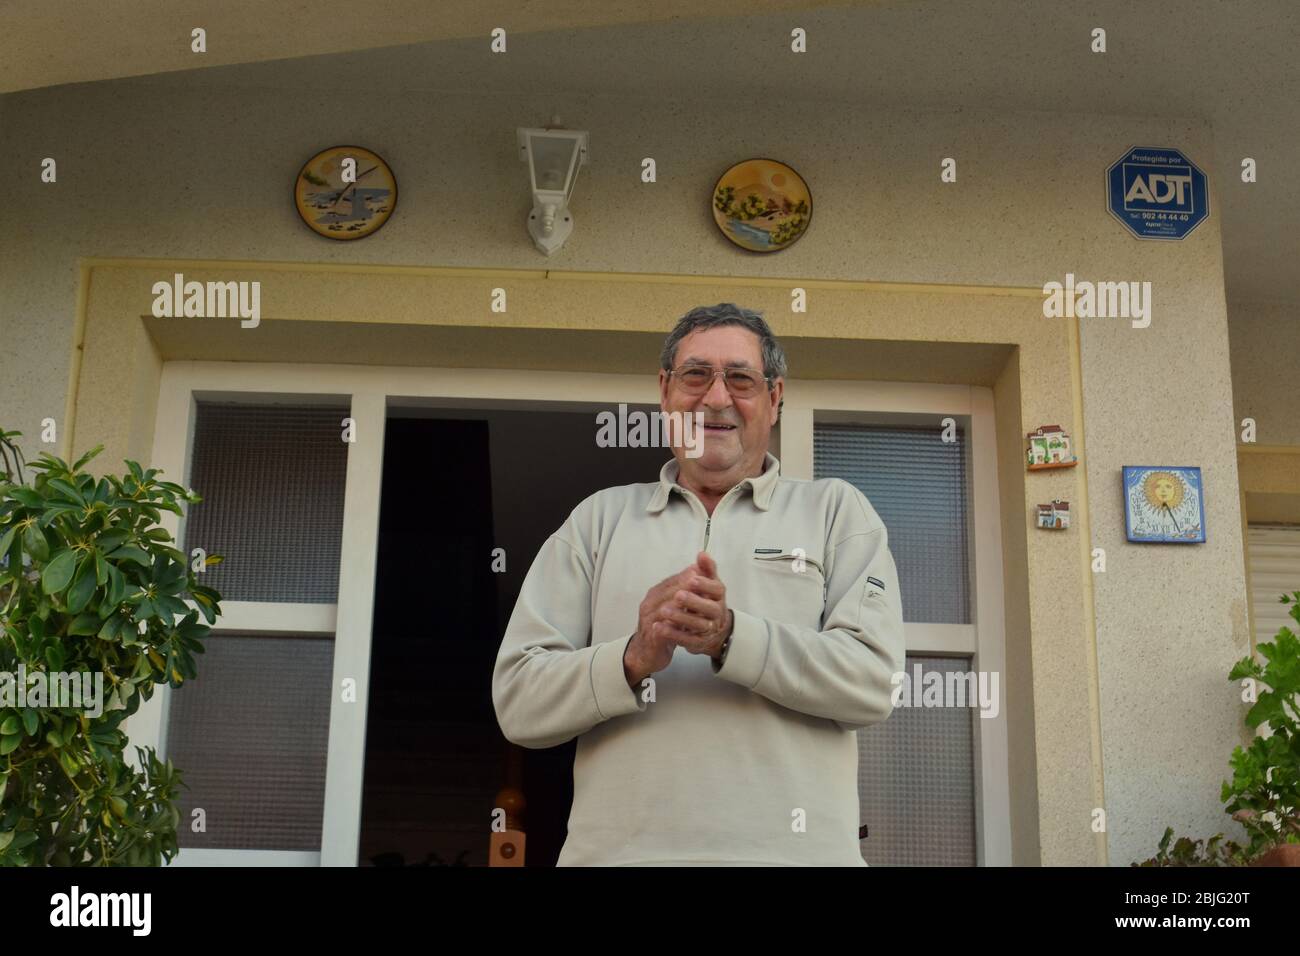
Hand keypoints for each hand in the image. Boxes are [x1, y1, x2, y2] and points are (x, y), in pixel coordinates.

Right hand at [624, 567, 694, 685]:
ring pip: (667, 608)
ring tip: (701, 600)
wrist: (645, 653)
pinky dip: (679, 626)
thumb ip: (680, 591)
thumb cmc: (661, 628)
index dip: (686, 576)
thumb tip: (695, 571)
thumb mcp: (671, 607)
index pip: (671, 581)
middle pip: (668, 592)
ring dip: (684, 604)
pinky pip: (665, 629)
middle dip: (686, 586)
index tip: (703, 571)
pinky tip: (692, 625)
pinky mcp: (652, 637)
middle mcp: (649, 605)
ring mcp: (648, 620)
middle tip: (704, 582)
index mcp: (654, 596)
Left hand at [658, 552, 730, 658]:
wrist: (712, 629)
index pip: (716, 589)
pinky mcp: (699, 642)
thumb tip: (702, 554)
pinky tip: (659, 628)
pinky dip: (673, 634)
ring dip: (680, 617)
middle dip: (693, 601)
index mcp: (719, 596)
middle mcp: (717, 613)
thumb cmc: (707, 600)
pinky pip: (687, 640)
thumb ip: (706, 569)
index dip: (704, 584)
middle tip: (677, 596)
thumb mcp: (708, 583)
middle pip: (709, 608)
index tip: (691, 579)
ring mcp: (709, 629)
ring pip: (697, 625)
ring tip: (664, 611)